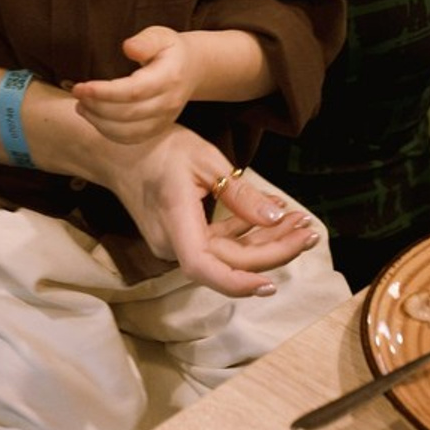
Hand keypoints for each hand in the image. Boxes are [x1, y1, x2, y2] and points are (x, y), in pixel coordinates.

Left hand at [73, 26, 198, 142]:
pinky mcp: (158, 129)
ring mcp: (164, 119)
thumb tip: (128, 47)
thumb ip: (145, 41)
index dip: (105, 92)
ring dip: (99, 121)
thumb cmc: (170, 49)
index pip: (134, 91)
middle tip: (76, 92)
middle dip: (96, 106)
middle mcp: (168, 102)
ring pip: (127, 131)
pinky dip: (108, 132)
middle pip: (128, 114)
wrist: (192, 68)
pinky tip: (94, 117)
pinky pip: (131, 138)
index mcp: (168, 77)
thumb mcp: (160, 35)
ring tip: (80, 106)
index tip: (82, 86)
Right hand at [97, 126, 317, 296]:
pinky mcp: (180, 238)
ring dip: (265, 242)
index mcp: (174, 220)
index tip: (272, 284)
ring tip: (300, 223)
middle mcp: (171, 243)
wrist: (117, 148)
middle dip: (275, 249)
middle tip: (311, 231)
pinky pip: (217, 244)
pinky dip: (245, 234)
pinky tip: (272, 218)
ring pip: (227, 254)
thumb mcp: (205, 159)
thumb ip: (240, 193)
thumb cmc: (158, 145)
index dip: (238, 283)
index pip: (204, 267)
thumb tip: (277, 217)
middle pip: (228, 261)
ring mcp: (173, 243)